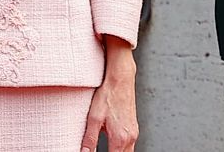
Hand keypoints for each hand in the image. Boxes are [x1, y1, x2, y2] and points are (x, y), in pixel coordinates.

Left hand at [81, 37, 137, 151]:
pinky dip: (121, 148)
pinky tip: (112, 143)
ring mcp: (134, 133)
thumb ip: (90, 139)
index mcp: (120, 138)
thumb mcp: (94, 118)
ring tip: (105, 147)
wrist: (121, 79)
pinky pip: (129, 144)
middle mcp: (131, 138)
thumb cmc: (108, 95)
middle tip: (99, 151)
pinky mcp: (134, 127)